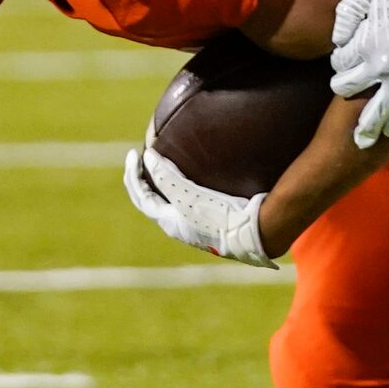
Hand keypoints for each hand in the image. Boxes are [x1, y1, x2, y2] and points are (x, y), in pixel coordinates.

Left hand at [123, 141, 272, 266]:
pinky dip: (183, 186)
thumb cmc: (220, 216)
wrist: (255, 233)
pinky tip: (195, 176)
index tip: (133, 153)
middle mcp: (179, 226)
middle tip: (144, 159)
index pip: (141, 197)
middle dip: (144, 181)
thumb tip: (148, 156)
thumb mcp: (188, 196)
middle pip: (153, 201)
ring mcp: (195, 225)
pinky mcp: (212, 220)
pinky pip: (189, 200)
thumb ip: (166, 177)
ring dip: (164, 184)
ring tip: (165, 165)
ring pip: (171, 202)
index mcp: (169, 223)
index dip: (133, 175)